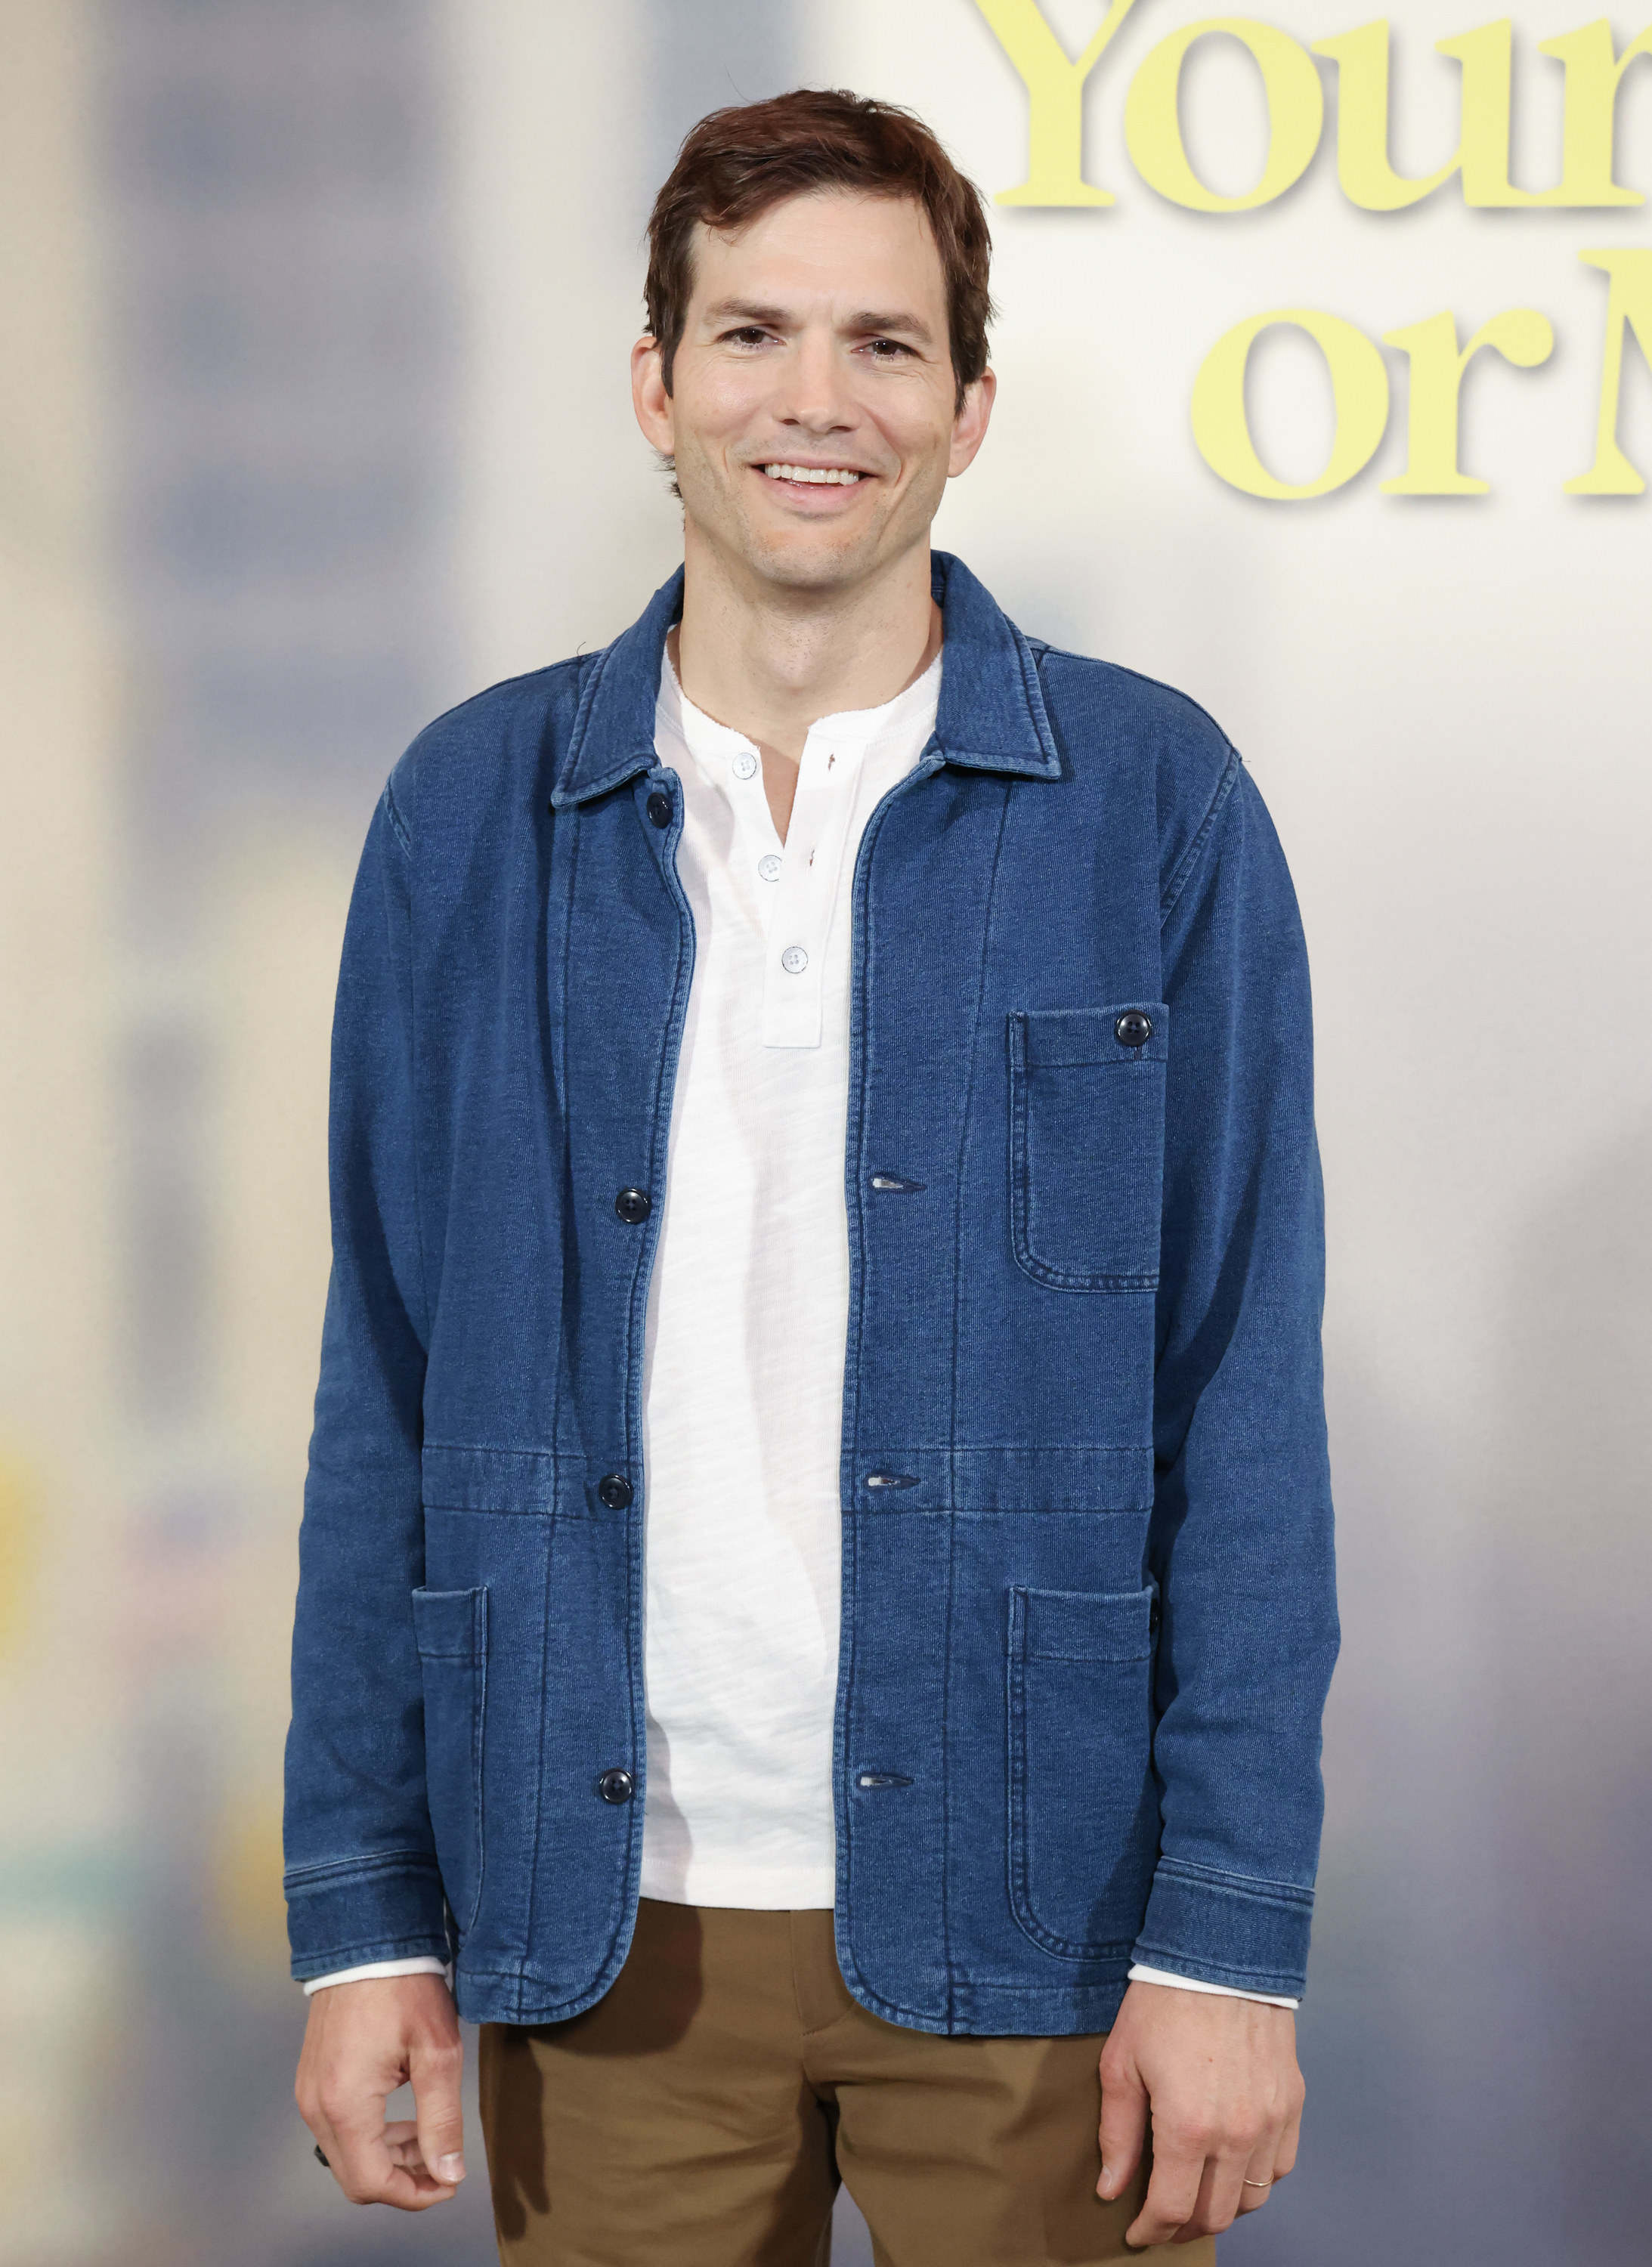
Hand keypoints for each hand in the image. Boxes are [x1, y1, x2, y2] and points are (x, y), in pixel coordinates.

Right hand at [296, 1975, 466, 2209]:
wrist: (367, 1940)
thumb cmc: (405, 1987)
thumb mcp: (437, 2052)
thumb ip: (441, 2119)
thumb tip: (449, 2173)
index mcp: (345, 2103)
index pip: (372, 2183)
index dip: (414, 2195)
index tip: (449, 2182)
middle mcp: (316, 2106)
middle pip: (355, 2178)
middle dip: (402, 2181)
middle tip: (442, 2165)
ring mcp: (308, 2093)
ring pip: (345, 2157)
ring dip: (388, 2160)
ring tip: (428, 2139)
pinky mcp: (311, 2080)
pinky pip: (338, 2130)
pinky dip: (371, 2137)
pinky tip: (402, 2119)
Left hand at [1097, 1980, 1303, 2245]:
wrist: (1220, 1952)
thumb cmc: (1163, 2002)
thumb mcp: (1122, 2064)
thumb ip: (1118, 2134)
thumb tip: (1113, 2189)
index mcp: (1188, 2127)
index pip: (1172, 2209)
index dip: (1151, 2231)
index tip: (1137, 2234)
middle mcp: (1236, 2133)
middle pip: (1214, 2214)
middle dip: (1183, 2228)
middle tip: (1162, 2222)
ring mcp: (1270, 2120)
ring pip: (1252, 2198)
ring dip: (1221, 2208)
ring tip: (1195, 2196)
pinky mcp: (1291, 2103)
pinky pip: (1279, 2167)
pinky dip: (1256, 2180)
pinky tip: (1232, 2168)